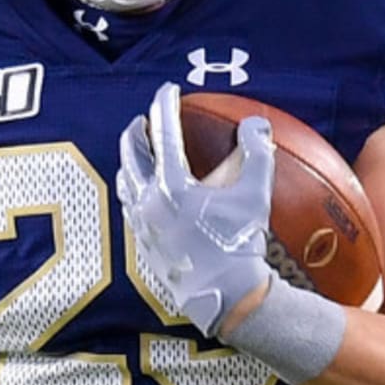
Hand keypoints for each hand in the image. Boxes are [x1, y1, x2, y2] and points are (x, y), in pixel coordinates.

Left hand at [117, 82, 274, 336]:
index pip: (163, 132)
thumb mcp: (256, 196)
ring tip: (137, 156)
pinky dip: (136, 192)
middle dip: (135, 132)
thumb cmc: (241, 244)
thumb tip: (257, 123)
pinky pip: (132, 209)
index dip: (165, 105)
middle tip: (141, 120)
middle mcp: (148, 201)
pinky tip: (146, 197)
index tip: (170, 89)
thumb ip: (258, 154)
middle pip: (131, 156)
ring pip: (126, 183)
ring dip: (131, 163)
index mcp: (172, 184)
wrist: (225, 295)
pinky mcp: (144, 246)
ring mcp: (142, 226)